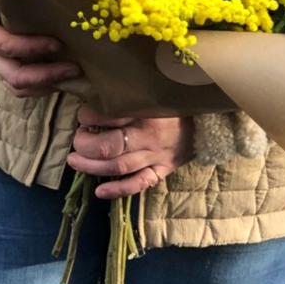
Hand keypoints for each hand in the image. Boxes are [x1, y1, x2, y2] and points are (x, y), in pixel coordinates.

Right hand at [0, 0, 82, 98]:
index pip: (5, 46)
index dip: (31, 48)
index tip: (57, 43)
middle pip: (15, 76)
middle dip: (46, 75)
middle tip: (76, 67)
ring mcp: (0, 59)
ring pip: (21, 86)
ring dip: (48, 84)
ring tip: (76, 74)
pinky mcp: (12, 60)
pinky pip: (28, 82)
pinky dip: (47, 82)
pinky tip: (69, 74)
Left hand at [67, 103, 194, 198]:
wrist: (209, 121)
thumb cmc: (175, 103)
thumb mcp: (153, 91)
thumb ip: (128, 93)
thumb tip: (95, 91)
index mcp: (145, 110)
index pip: (108, 115)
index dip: (87, 116)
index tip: (83, 114)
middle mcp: (149, 135)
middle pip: (109, 146)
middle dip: (85, 145)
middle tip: (77, 140)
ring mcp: (156, 156)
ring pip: (118, 167)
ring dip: (92, 167)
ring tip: (75, 161)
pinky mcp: (162, 170)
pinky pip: (139, 184)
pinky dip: (118, 190)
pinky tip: (99, 192)